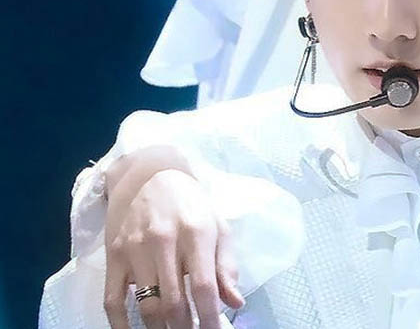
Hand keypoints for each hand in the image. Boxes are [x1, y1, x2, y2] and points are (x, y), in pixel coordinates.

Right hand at [103, 169, 244, 328]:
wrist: (149, 176)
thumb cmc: (191, 204)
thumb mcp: (217, 226)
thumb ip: (226, 265)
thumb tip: (235, 303)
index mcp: (196, 233)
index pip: (203, 286)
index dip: (210, 318)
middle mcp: (164, 241)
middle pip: (173, 302)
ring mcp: (135, 250)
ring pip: (146, 306)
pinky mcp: (113, 256)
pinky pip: (112, 300)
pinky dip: (121, 325)